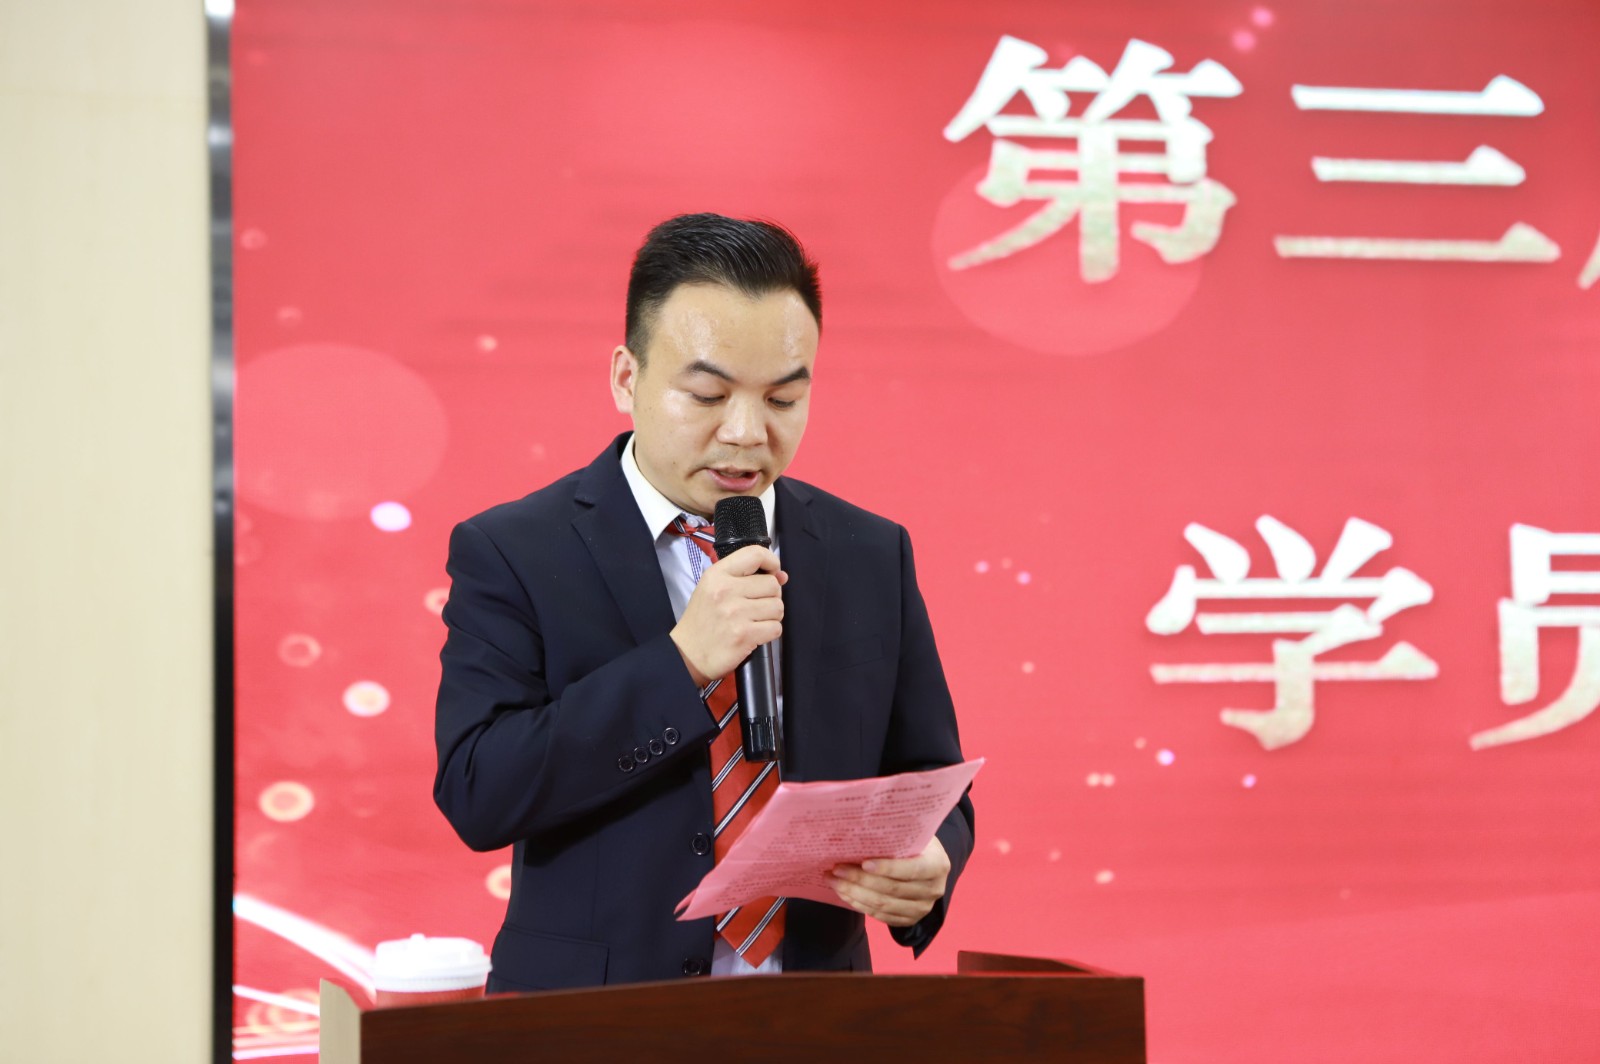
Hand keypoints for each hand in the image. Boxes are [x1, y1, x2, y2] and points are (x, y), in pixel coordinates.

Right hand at [670, 545, 786, 686]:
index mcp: (717, 575)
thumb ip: (745, 577)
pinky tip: (755, 633)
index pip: (755, 554)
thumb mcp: (713, 589)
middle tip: (757, 605)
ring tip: (755, 620)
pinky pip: (775, 628)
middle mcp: (726, 591)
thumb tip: (781, 576)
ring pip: (777, 606)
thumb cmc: (702, 621)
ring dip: (772, 615)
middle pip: (772, 584)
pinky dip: (770, 632)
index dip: (771, 561)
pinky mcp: (744, 635)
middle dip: (771, 596)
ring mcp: (736, 613)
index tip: (773, 572)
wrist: (687, 654)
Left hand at [830, 836, 949, 927]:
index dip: (887, 868)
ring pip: (883, 905)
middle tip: (836, 869)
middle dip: (860, 879)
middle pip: (892, 889)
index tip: (863, 863)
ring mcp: (922, 908)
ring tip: (834, 881)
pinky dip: (860, 905)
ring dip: (854, 894)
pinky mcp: (909, 920)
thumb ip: (895, 835)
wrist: (928, 865)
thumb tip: (859, 829)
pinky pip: (881, 916)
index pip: (912, 869)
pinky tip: (844, 893)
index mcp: (937, 865)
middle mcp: (933, 890)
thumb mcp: (913, 834)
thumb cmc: (915, 844)